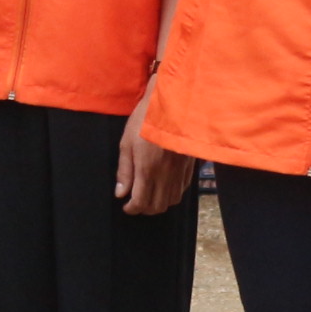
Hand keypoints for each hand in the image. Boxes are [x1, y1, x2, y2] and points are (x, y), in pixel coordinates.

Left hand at [114, 89, 196, 214]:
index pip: (140, 202)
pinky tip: (165, 186)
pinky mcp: (190, 166)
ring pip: (172, 201)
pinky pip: (183, 189)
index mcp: (147, 170)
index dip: (131, 209)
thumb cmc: (145, 120)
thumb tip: (120, 193)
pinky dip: (172, 194)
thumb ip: (124, 170)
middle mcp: (166, 175)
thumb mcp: (127, 143)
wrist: (174, 103)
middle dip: (144, 209)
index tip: (125, 206)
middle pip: (157, 206)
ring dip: (159, 203)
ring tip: (150, 196)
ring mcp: (180, 171)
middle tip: (136, 202)